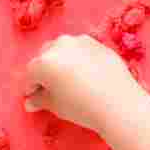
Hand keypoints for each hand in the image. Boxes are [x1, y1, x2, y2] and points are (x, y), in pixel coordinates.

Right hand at [21, 33, 141, 128]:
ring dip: (61, 62)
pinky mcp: (97, 43)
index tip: (35, 98)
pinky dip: (79, 59)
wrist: (119, 103)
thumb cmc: (82, 107)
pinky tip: (87, 75)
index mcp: (43, 62)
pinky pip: (81, 50)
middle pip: (44, 57)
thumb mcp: (56, 106)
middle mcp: (59, 45)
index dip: (30, 88)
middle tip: (52, 88)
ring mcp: (80, 41)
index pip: (30, 75)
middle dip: (45, 71)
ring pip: (63, 49)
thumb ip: (40, 100)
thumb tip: (31, 101)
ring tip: (70, 80)